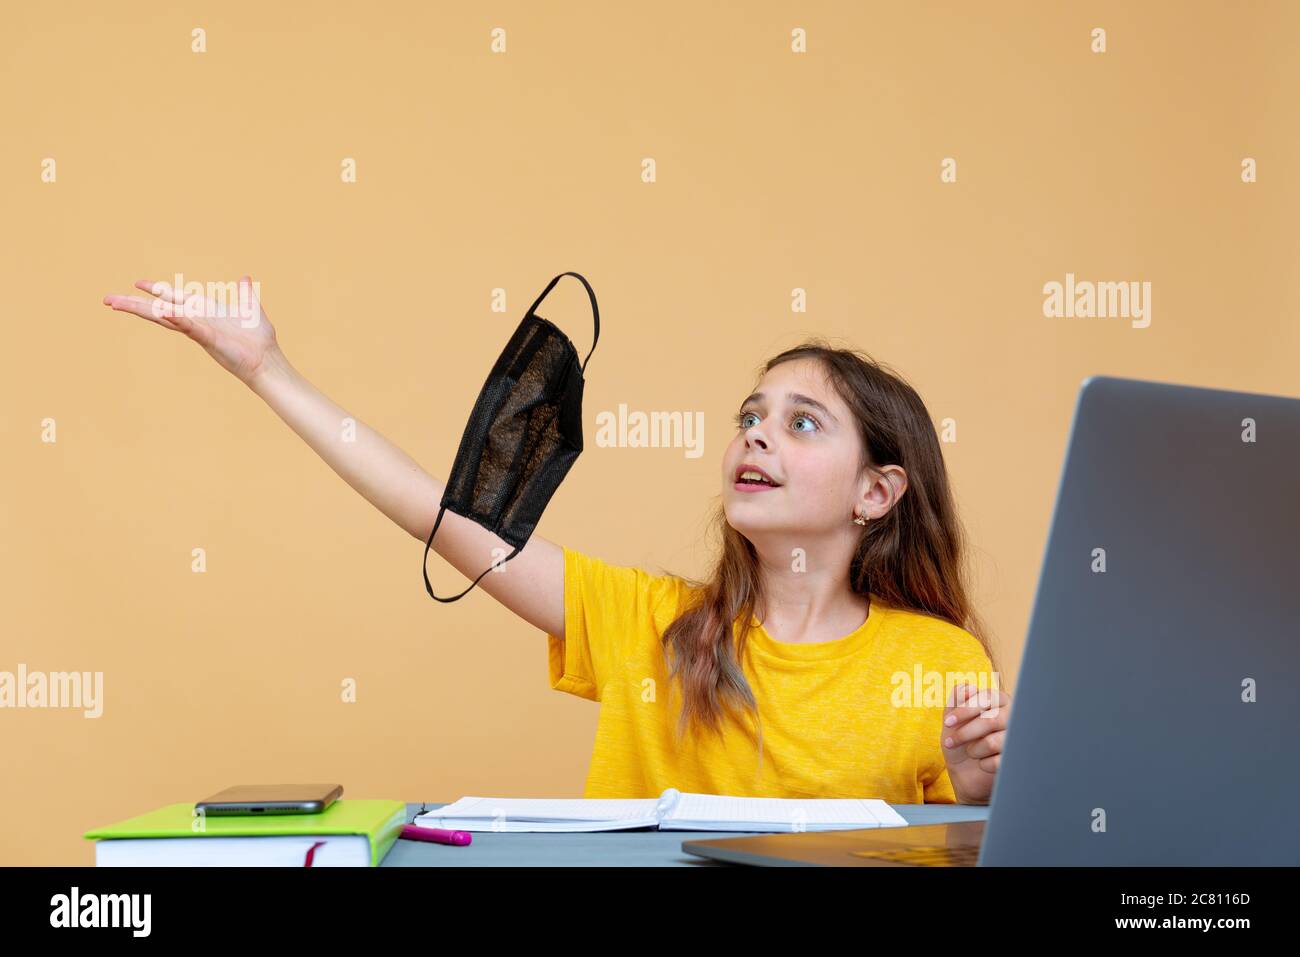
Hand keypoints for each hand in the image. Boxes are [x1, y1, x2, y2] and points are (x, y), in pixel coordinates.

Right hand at [102, 276, 281, 385]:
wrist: (268, 359)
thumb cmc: (258, 339)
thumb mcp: (250, 309)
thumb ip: (244, 294)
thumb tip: (245, 279)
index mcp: (204, 312)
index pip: (174, 299)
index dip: (157, 291)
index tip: (137, 283)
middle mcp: (196, 321)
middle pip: (159, 310)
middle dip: (134, 304)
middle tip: (108, 299)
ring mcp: (199, 330)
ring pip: (166, 318)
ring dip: (144, 310)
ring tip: (119, 303)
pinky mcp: (209, 339)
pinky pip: (190, 327)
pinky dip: (178, 319)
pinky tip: (164, 311)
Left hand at [941, 683, 1011, 803]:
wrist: (965, 774)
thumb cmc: (960, 740)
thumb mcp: (952, 718)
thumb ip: (957, 699)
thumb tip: (969, 688)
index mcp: (999, 701)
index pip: (987, 697)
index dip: (965, 709)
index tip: (947, 722)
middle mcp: (1013, 717)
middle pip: (991, 720)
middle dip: (965, 733)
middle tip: (949, 743)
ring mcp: (1018, 739)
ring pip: (993, 742)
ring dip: (973, 750)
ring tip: (971, 752)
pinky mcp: (1018, 759)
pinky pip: (999, 762)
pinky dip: (983, 764)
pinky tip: (982, 764)